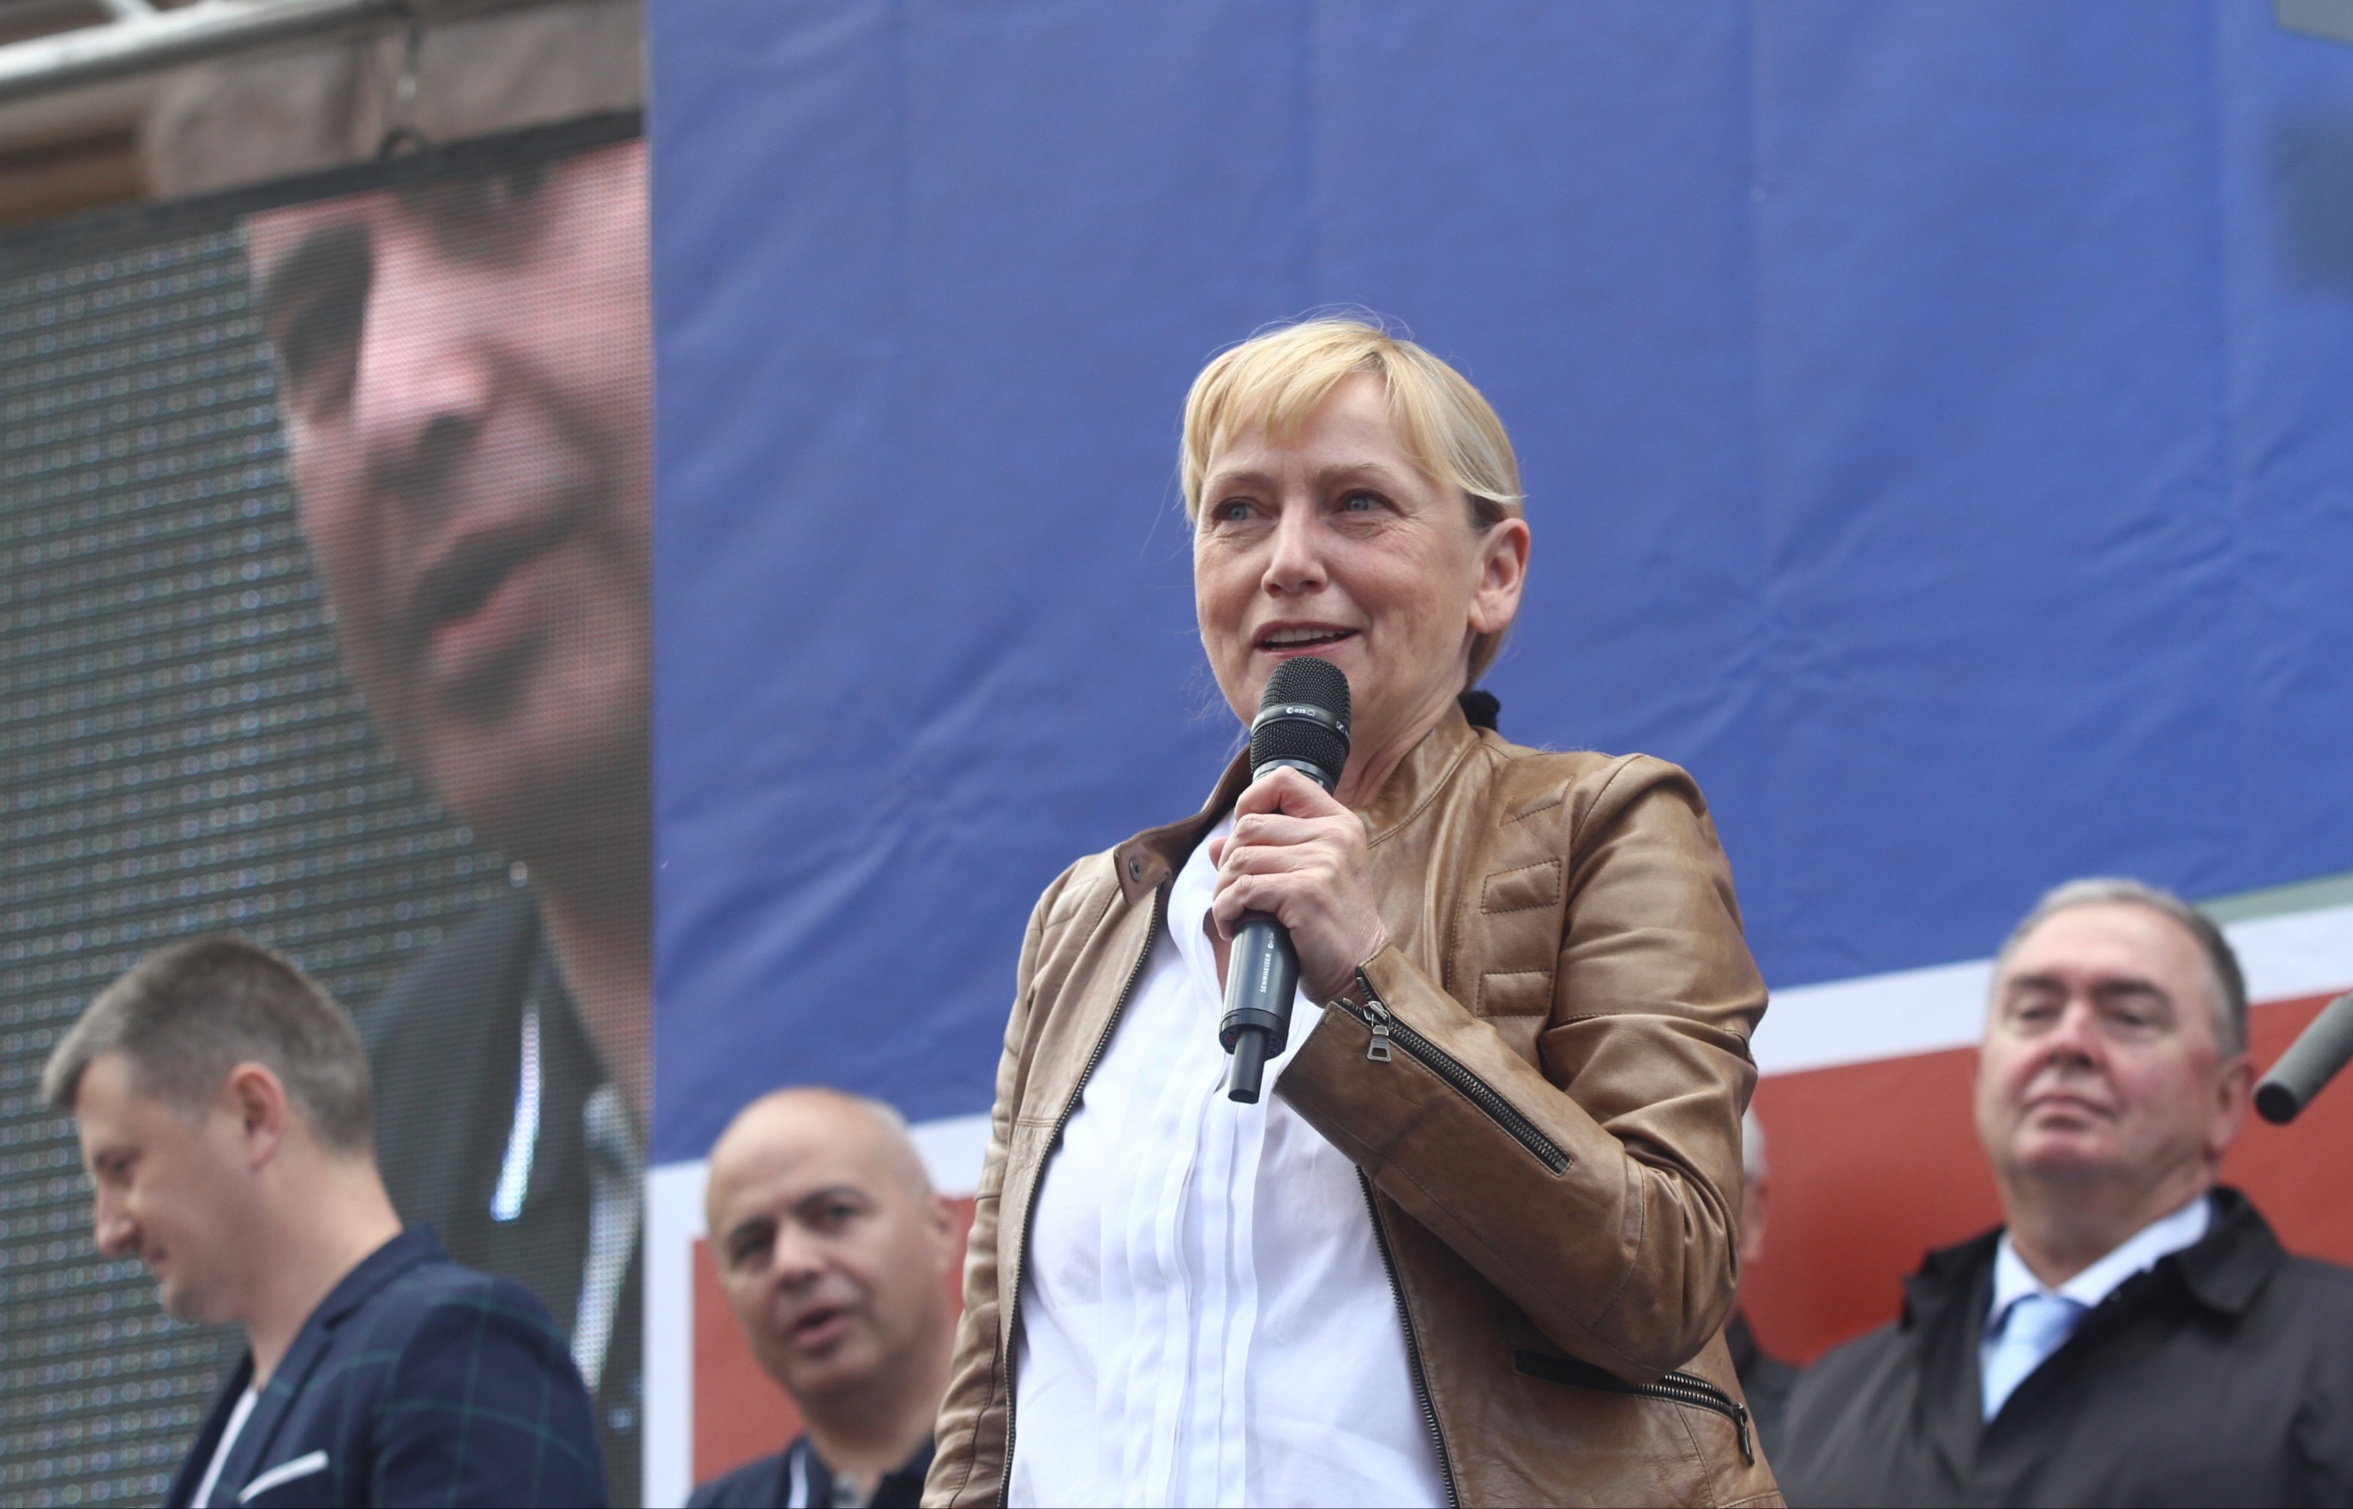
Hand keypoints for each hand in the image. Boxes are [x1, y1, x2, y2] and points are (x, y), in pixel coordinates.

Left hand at [1207, 766, 1390, 1003]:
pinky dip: (1227, 910)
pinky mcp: (1306, 892)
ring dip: (1224, 891)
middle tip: (1234, 894)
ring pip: (1240, 859)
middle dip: (1228, 862)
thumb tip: (1216, 844)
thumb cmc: (1331, 928)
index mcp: (1339, 824)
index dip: (1251, 799)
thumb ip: (1268, 853)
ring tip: (1234, 913)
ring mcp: (1322, 862)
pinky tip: (1234, 926)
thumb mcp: (1309, 879)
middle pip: (1249, 826)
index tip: (1242, 834)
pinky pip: (1243, 890)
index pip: (1284, 780)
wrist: (1360, 972)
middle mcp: (1334, 836)